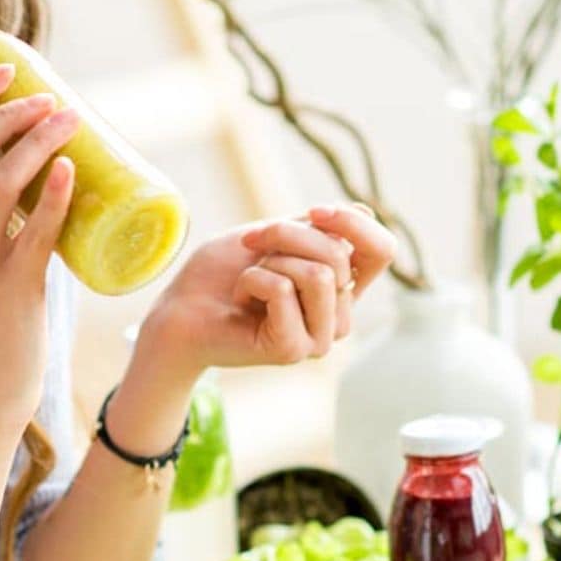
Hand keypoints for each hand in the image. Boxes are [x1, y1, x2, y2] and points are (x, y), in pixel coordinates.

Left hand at [137, 203, 395, 375]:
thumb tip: (365, 213)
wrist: (178, 309)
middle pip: (339, 253)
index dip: (355, 224)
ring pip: (319, 272)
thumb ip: (316, 229)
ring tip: (248, 281)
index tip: (315, 210)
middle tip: (250, 246)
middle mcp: (337, 316)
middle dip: (286, 235)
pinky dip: (252, 280)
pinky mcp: (293, 350)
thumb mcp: (272, 237)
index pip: (381, 251)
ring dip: (269, 261)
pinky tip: (240, 301)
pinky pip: (284, 289)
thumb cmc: (220, 274)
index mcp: (341, 288)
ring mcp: (318, 338)